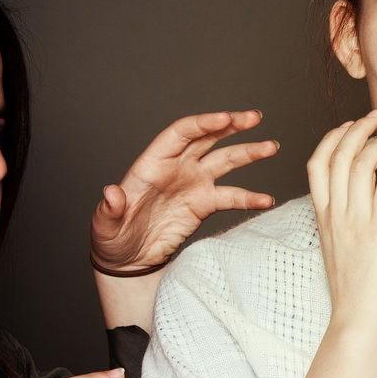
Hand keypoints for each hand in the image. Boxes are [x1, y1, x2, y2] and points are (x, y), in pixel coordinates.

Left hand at [90, 111, 277, 271]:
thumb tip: (111, 193)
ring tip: (271, 147)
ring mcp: (193, 183)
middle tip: (254, 118)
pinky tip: (266, 199)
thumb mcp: (105, 226)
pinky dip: (250, 197)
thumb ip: (110, 209)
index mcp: (152, 163)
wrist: (128, 259)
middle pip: (208, 138)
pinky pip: (231, 196)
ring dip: (249, 152)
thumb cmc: (112, 238)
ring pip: (225, 160)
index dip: (203, 124)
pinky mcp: (204, 204)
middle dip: (232, 126)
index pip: (180, 134)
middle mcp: (177, 167)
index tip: (225, 118)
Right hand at [307, 109, 376, 340]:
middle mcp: (336, 214)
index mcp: (323, 218)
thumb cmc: (355, 294)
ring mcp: (356, 221)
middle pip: (338, 154)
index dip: (332, 138)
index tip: (349, 126)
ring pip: (361, 163)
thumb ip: (344, 225)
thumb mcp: (340, 252)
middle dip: (357, 127)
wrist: (358, 322)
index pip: (317, 164)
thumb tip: (358, 207)